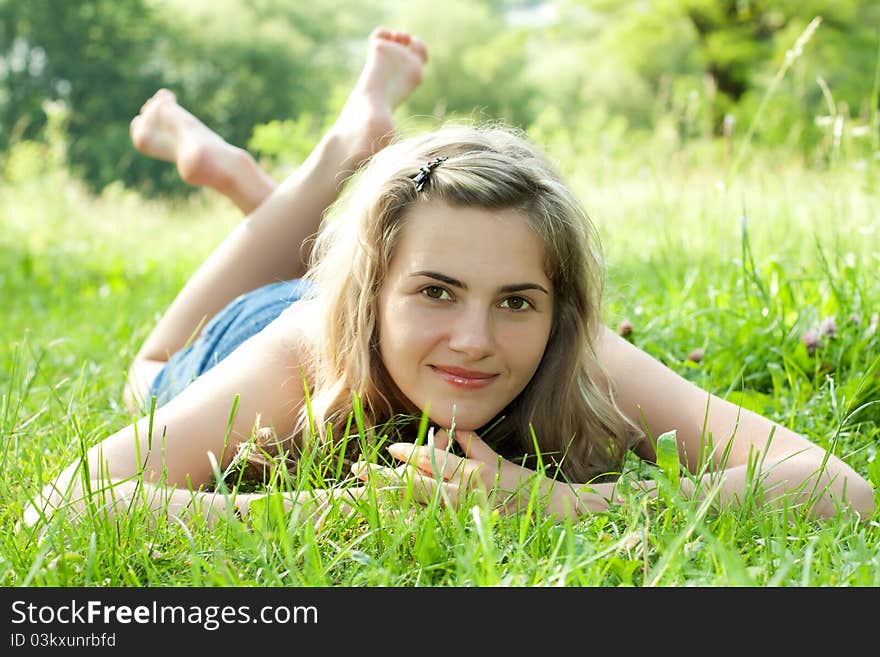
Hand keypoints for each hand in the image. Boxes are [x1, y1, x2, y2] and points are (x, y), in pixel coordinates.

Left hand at [352, 429, 542, 514]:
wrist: (546, 512)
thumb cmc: (521, 482)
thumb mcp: (495, 459)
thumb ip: (471, 443)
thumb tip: (450, 429)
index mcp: (473, 472)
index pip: (434, 460)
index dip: (411, 454)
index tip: (393, 449)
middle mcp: (464, 494)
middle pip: (416, 485)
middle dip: (386, 478)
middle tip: (359, 470)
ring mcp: (462, 514)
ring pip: (418, 506)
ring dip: (391, 497)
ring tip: (364, 490)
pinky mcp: (462, 528)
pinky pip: (429, 522)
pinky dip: (409, 516)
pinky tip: (390, 513)